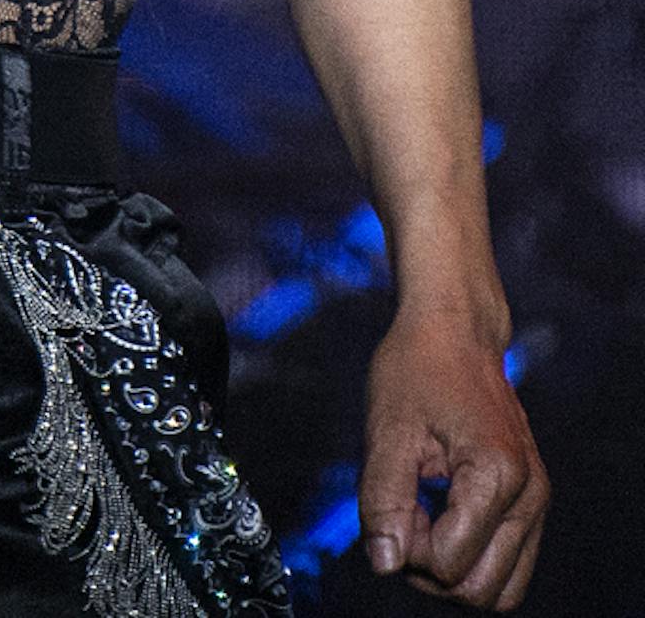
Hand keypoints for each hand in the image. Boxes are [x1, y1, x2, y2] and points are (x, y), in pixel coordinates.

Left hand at [361, 309, 548, 607]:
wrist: (455, 330)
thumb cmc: (417, 368)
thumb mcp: (387, 428)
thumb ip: (383, 499)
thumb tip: (384, 564)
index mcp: (497, 476)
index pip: (451, 563)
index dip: (406, 546)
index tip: (389, 500)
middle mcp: (531, 497)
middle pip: (482, 590)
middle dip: (430, 569)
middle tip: (400, 514)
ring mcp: (537, 502)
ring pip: (501, 587)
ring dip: (451, 569)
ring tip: (416, 516)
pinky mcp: (530, 502)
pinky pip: (507, 562)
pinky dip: (469, 556)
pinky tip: (435, 513)